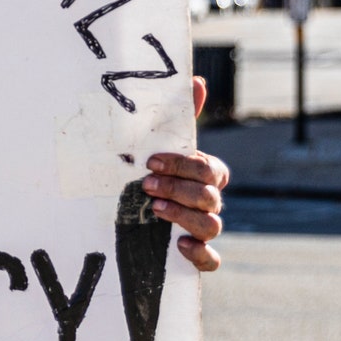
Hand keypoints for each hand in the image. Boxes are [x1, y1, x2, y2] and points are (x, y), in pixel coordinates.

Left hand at [141, 76, 228, 271]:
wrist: (128, 215)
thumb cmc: (152, 173)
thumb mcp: (160, 145)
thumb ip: (179, 117)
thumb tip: (196, 79)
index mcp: (205, 176)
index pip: (210, 169)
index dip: (185, 165)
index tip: (152, 160)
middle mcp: (209, 202)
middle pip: (210, 196)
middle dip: (179, 188)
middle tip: (147, 183)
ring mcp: (204, 229)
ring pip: (211, 225)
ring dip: (183, 216)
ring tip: (154, 210)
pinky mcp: (197, 256)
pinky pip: (212, 261)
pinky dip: (200, 254)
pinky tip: (179, 245)